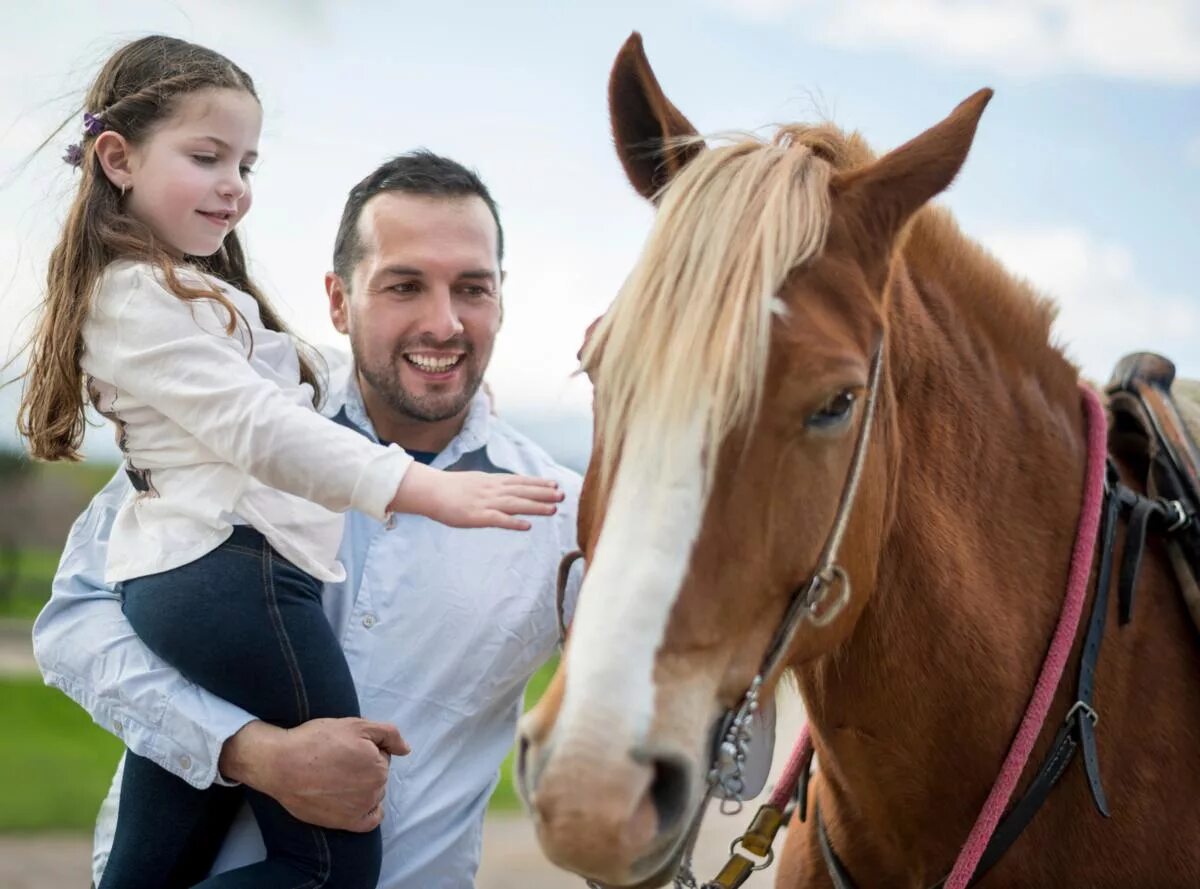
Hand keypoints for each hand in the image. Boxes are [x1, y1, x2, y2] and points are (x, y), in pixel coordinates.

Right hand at [218, 718, 408, 831]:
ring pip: (371, 794)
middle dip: (364, 767)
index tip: (345, 747)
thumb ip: (389, 734)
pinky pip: (369, 820)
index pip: (381, 756)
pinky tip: (354, 802)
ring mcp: (360, 809)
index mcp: (379, 766)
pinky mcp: (345, 823)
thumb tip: (406, 749)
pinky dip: (367, 811)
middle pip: (377, 775)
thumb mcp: (356, 725)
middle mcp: (374, 791)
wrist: (282, 764)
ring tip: (335, 777)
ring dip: (361, 787)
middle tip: (338, 761)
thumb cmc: (317, 741)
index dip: (365, 748)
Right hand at [390, 464, 562, 530]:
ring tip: (554, 509)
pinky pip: (498, 520)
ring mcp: (485, 503)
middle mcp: (492, 490)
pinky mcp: (477, 516)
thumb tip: (503, 489)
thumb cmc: (450, 489)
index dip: (538, 483)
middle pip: (522, 491)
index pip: (519, 481)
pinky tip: (527, 526)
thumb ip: (490, 486)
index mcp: (491, 481)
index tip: (555, 483)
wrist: (429, 491)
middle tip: (562, 495)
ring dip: (536, 506)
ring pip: (516, 504)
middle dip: (543, 493)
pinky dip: (513, 522)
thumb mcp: (474, 482)